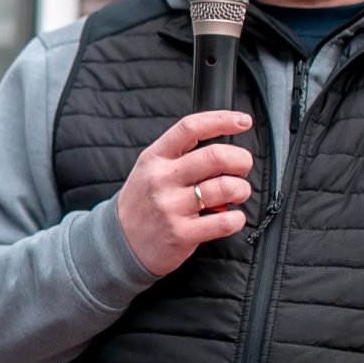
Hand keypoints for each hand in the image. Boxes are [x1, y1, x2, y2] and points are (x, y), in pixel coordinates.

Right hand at [114, 111, 256, 276]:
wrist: (120, 242)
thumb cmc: (142, 202)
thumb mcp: (149, 169)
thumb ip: (179, 155)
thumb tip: (222, 147)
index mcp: (155, 157)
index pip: (190, 128)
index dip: (221, 120)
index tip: (243, 121)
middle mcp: (161, 179)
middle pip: (215, 156)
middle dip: (241, 160)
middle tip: (243, 168)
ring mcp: (170, 207)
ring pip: (225, 188)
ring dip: (242, 189)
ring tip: (238, 194)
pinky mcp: (181, 234)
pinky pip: (224, 222)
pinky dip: (237, 218)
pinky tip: (231, 218)